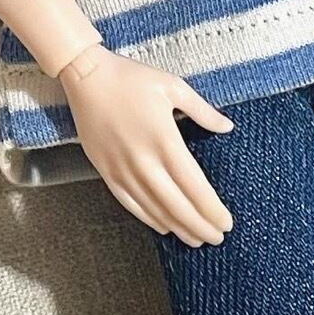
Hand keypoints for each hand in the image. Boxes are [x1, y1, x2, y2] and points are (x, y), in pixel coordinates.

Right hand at [58, 43, 234, 246]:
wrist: (86, 76)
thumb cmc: (130, 78)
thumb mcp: (172, 86)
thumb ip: (202, 110)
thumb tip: (227, 126)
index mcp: (165, 140)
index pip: (195, 187)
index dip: (212, 210)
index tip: (226, 222)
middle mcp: (144, 160)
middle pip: (177, 206)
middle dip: (200, 226)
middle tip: (217, 238)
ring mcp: (122, 168)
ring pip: (154, 210)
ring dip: (178, 228)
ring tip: (195, 238)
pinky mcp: (106, 170)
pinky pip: (130, 203)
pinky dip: (149, 218)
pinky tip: (163, 226)